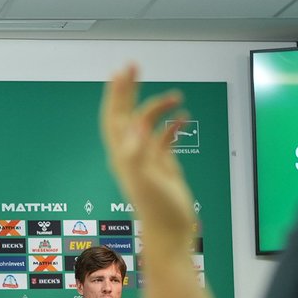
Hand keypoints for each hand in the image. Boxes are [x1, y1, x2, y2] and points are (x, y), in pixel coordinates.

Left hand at [99, 64, 194, 248]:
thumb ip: (137, 152)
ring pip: (147, 124)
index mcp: (122, 154)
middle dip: (128, 90)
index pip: (114, 117)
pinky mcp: (162, 166)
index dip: (116, 93)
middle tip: (133, 66)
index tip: (123, 71)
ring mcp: (147, 159)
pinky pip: (164, 139)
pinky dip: (172, 126)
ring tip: (176, 97)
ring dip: (158, 107)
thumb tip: (134, 124)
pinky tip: (183, 118)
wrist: (171, 231)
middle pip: (125, 114)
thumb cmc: (157, 208)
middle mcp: (130, 154)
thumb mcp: (145, 178)